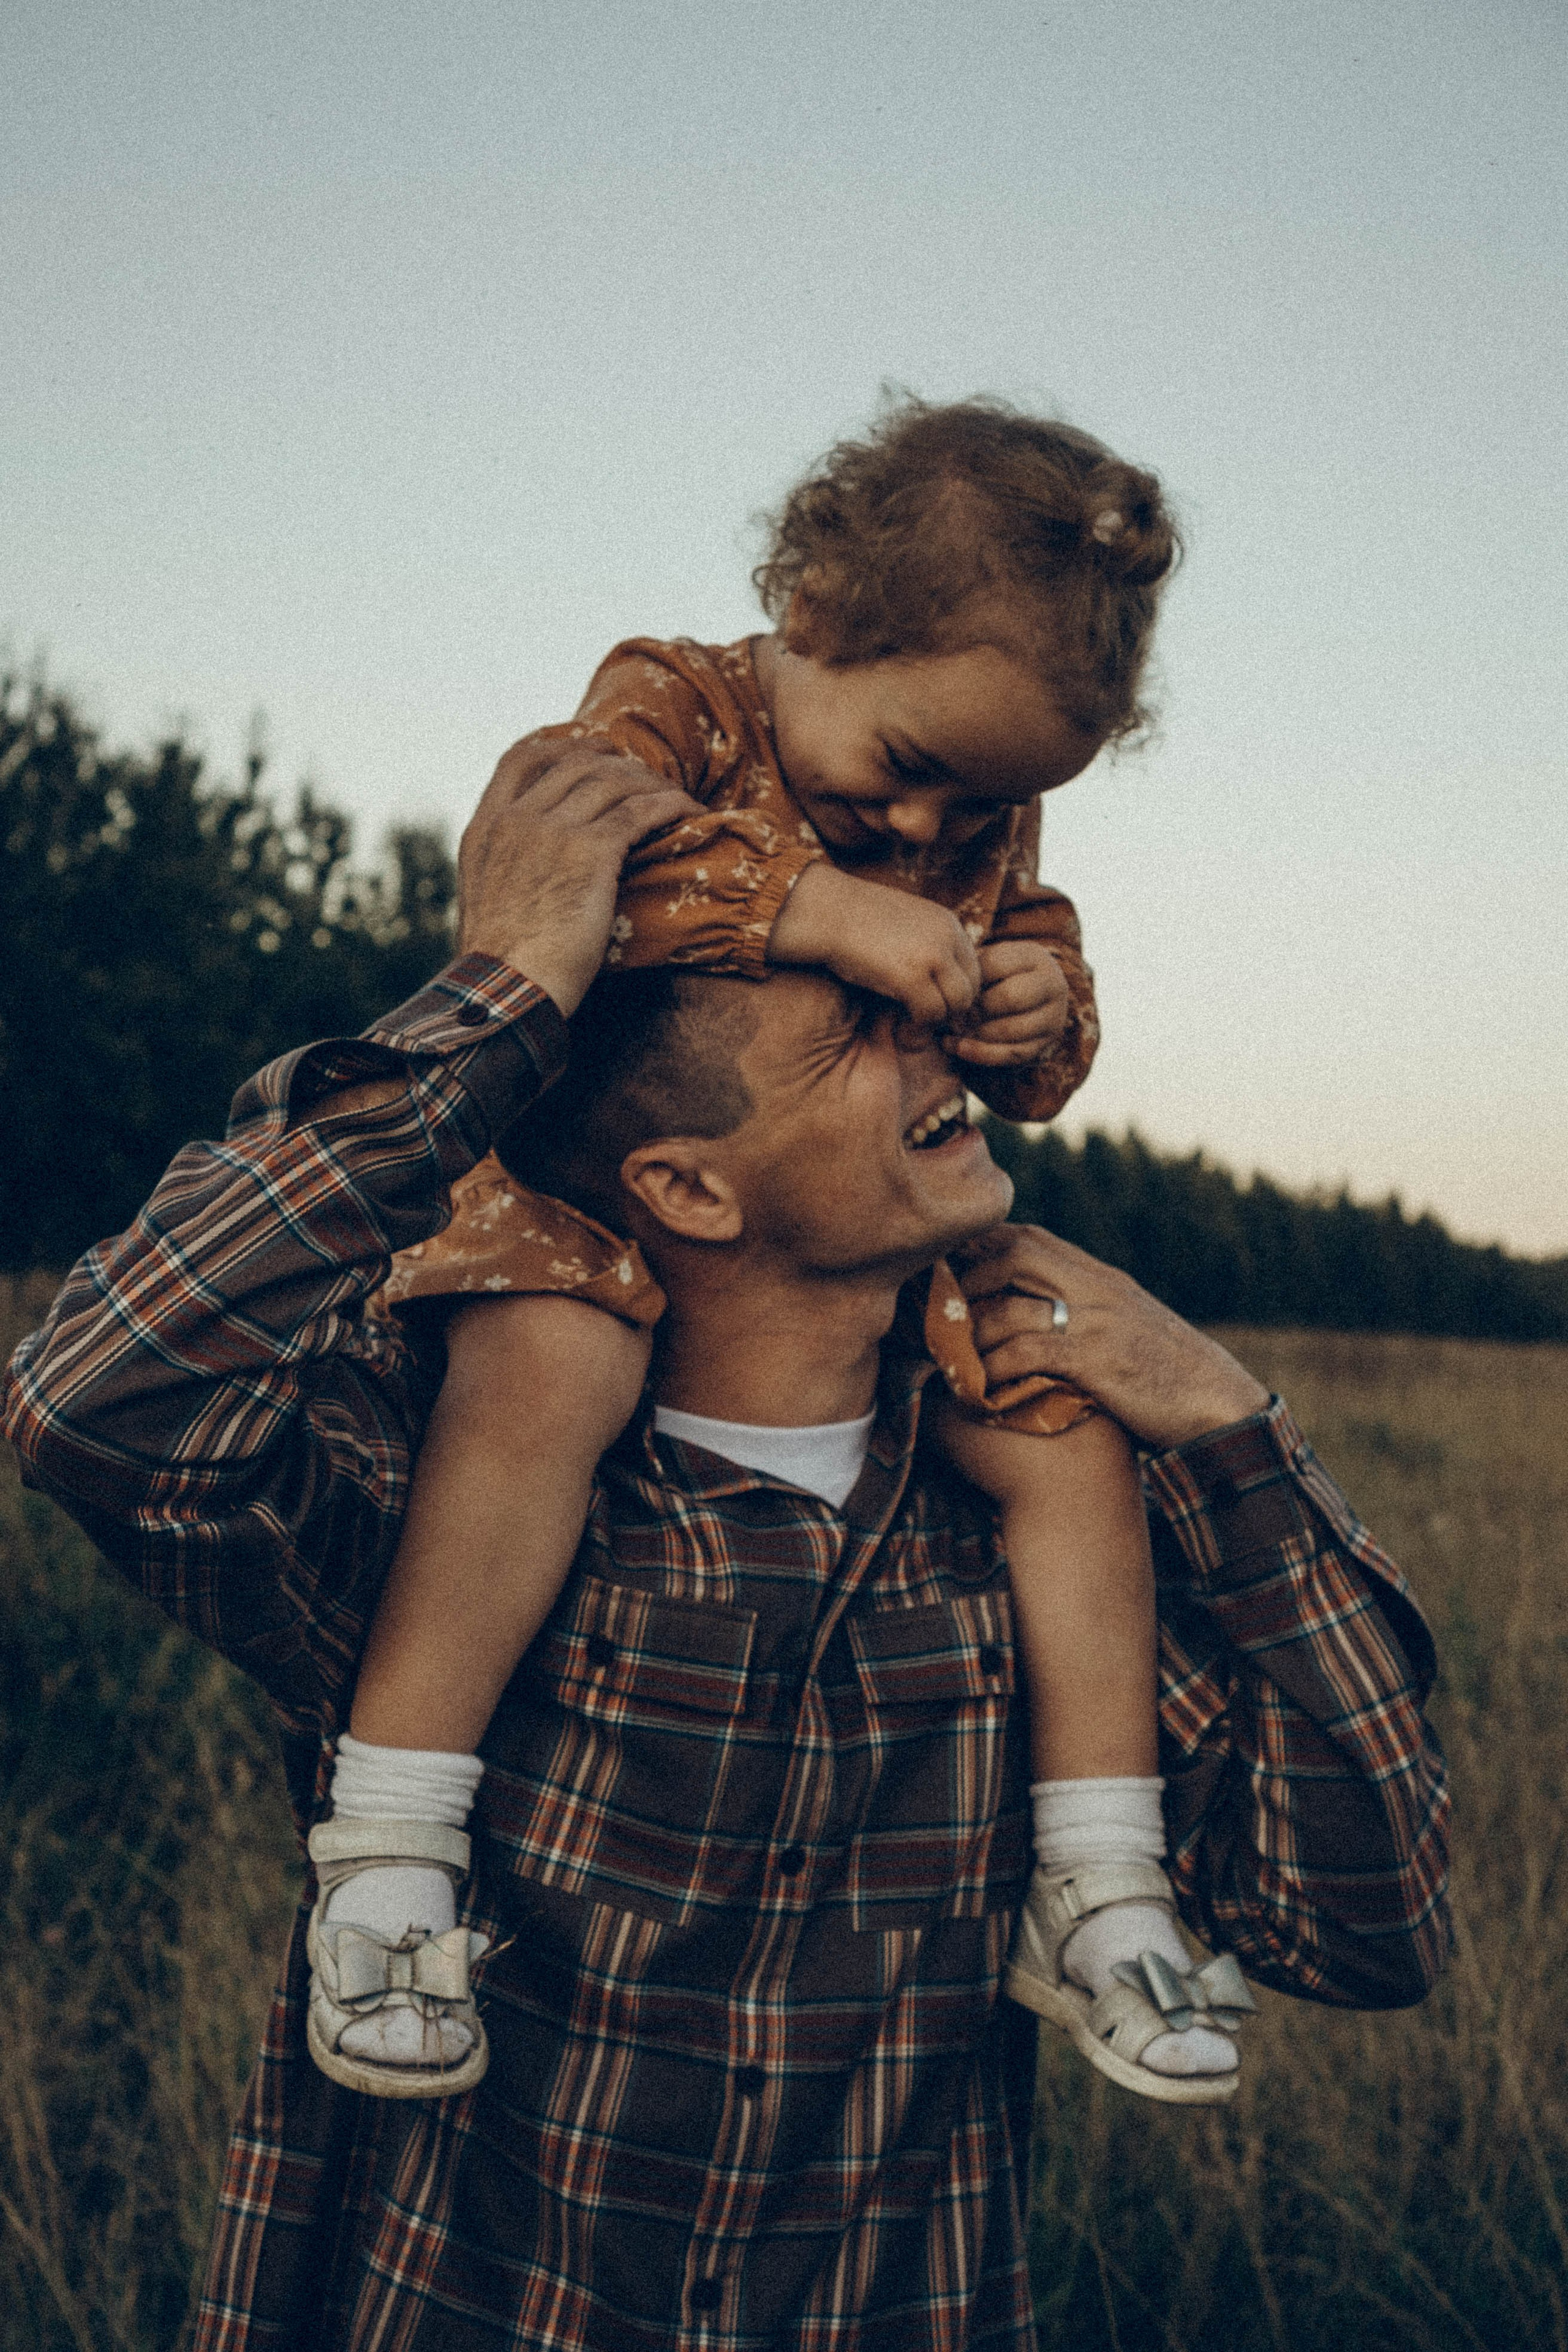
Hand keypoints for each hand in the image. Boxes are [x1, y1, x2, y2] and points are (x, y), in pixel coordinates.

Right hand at [458, 742, 699, 1014]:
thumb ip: (507, 869)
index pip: (520, 760)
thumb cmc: (503, 965)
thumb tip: (529, 871)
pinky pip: (639, 810)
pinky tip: (689, 811)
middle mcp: (516, 820)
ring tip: (674, 799)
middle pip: (575, 763)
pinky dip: (669, 804)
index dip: (562, 745)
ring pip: (611, 780)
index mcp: (485, 829)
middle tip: (648, 778)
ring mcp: (551, 831)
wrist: (507, 990)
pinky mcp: (589, 852)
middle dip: (618, 764)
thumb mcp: (488, 902)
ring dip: (649, 784)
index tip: (593, 749)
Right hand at [767, 862, 981, 1025]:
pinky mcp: (912, 977)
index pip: (973, 969)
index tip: (936, 1007)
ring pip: (957, 1004)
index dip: (957, 994)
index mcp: (948, 923)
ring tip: (913, 1027)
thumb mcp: (904, 924)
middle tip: (927, 1023)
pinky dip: (919, 1027)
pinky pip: (931, 1014)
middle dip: (952, 1011)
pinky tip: (902, 1029)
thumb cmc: (854, 919)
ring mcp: (932, 956)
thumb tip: (936, 980)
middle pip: (971, 988)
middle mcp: (948, 936)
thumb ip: (927, 945)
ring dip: (937, 1021)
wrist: (824, 910)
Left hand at [949, 940, 1069, 1068]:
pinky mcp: (1045, 1043)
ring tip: (952, 1033)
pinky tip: (960, 1048)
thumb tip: (949, 998)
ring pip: (1012, 1029)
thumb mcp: (988, 962)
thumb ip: (972, 971)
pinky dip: (982, 1054)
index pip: (995, 965)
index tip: (949, 990)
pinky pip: (1012, 1054)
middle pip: (1010, 997)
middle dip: (976, 1009)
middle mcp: (1052, 985)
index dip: (968, 980)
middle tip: (952, 1015)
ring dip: (977, 1034)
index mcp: (1035, 957)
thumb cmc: (997, 976)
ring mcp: (1053, 1016)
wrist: (1028, 996)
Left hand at [949, 1224, 1269, 1449]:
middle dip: (969, 1277)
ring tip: (945, 1356)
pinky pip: (1030, 1354)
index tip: (947, 1271)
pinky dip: (996, 1370)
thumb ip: (1082, 1310)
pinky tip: (976, 1389)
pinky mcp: (1098, 1362)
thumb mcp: (1124, 1326)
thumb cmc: (1166, 1373)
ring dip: (971, 1332)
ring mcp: (1098, 1322)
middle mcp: (1097, 1288)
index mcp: (1099, 1277)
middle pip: (1016, 1253)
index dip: (981, 1248)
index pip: (1029, 1238)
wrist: (1219, 1402)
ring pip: (1013, 1306)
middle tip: (938, 1309)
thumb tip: (1029, 1315)